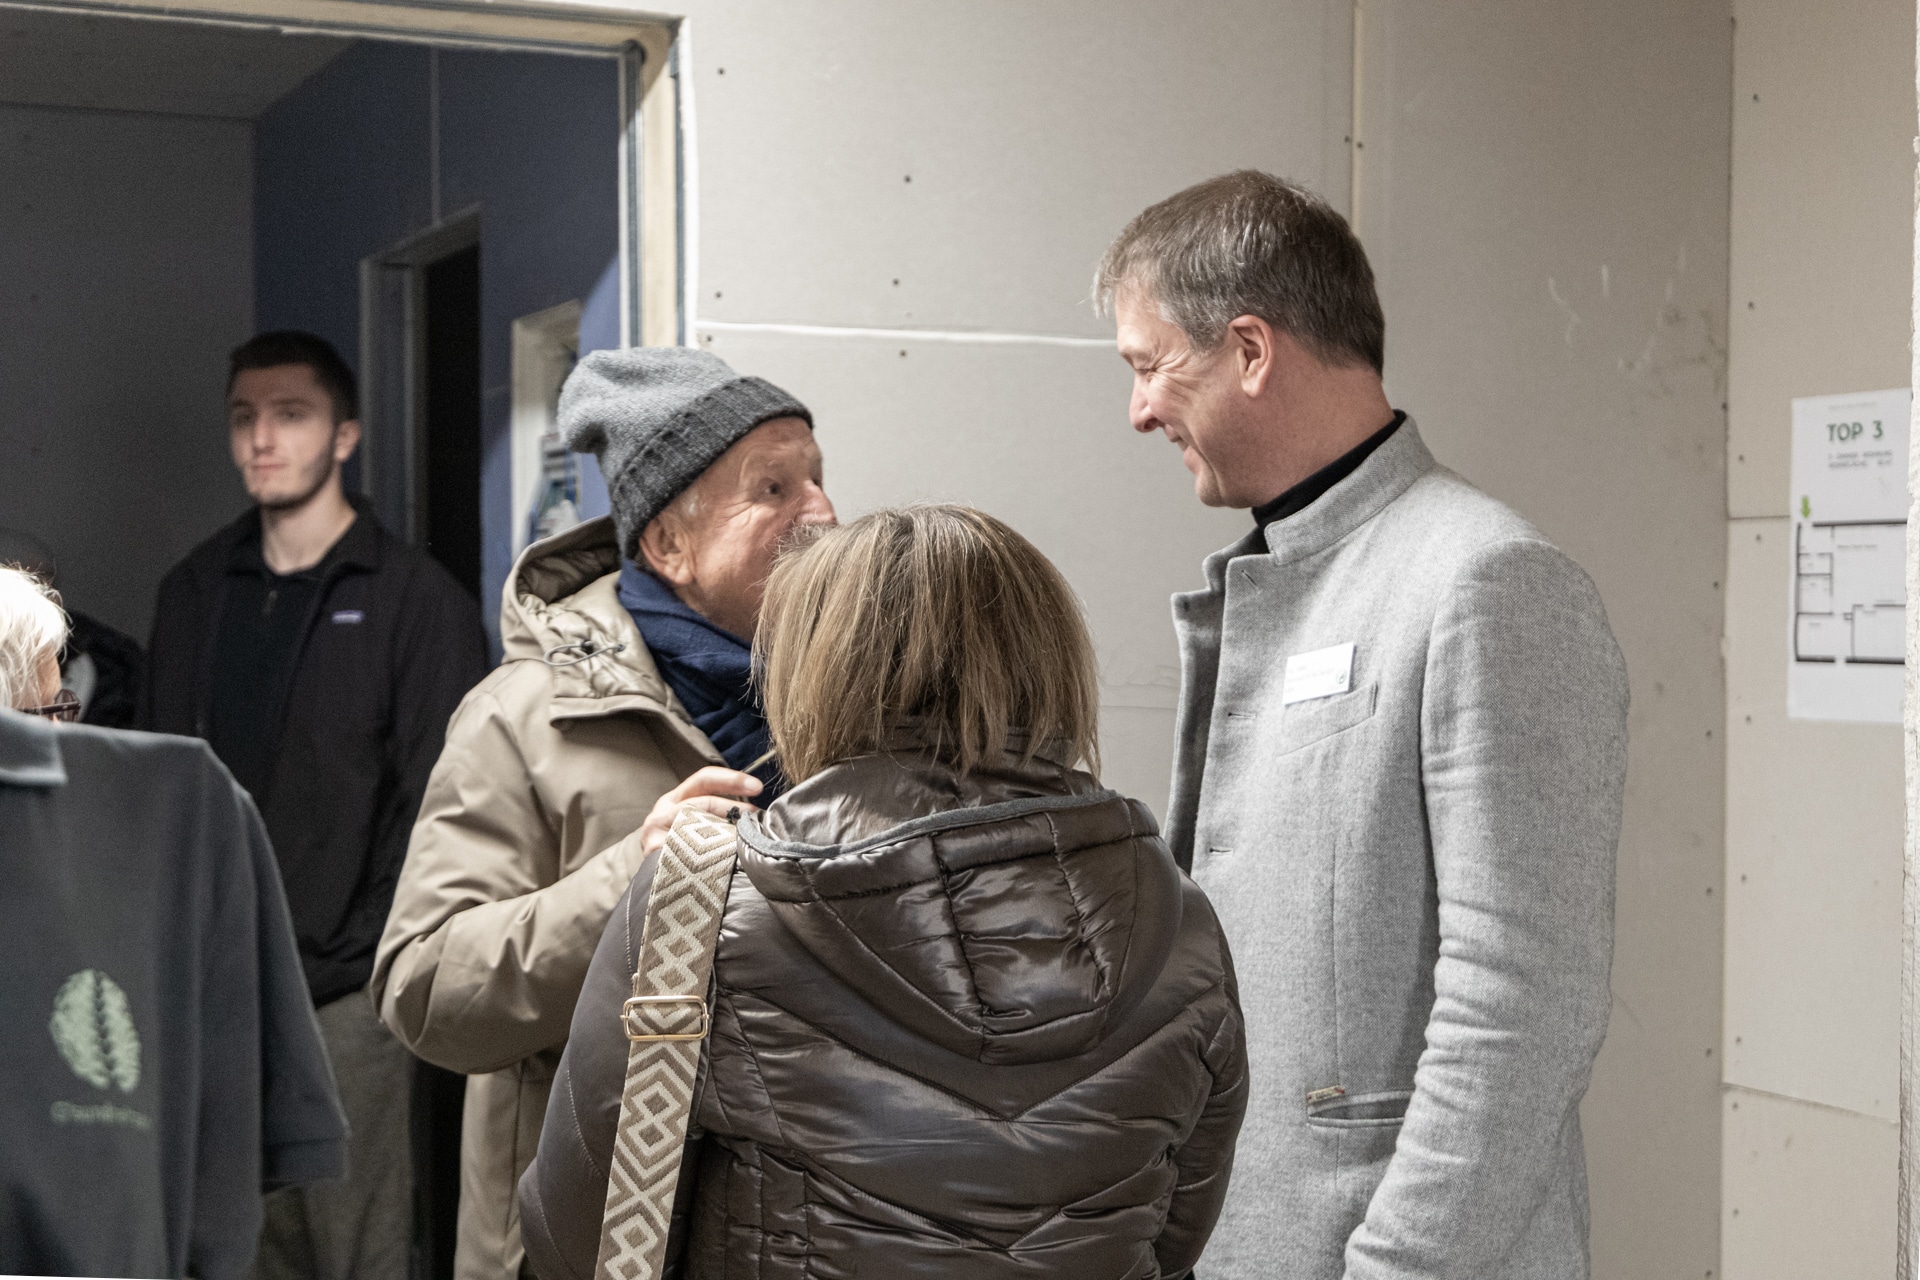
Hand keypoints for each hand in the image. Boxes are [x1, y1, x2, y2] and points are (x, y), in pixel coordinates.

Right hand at [637, 766, 763, 855]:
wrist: (653, 885)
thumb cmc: (682, 853)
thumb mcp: (695, 827)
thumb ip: (717, 815)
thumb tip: (756, 814)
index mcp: (674, 800)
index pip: (704, 779)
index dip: (732, 780)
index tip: (758, 787)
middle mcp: (662, 812)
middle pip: (702, 799)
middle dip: (735, 805)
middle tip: (758, 814)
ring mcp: (656, 832)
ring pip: (696, 823)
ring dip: (725, 830)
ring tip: (745, 839)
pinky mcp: (655, 852)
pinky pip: (688, 848)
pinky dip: (710, 852)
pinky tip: (725, 859)